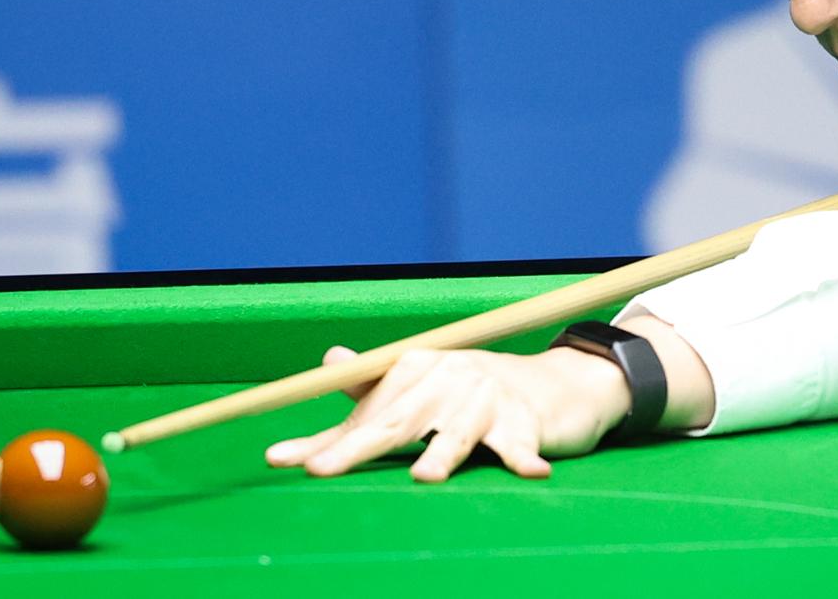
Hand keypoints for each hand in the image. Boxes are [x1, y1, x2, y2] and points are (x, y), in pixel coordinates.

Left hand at [265, 344, 632, 482]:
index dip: (325, 438)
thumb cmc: (477, 393)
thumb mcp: (423, 389)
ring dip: (443, 453)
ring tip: (425, 477)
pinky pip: (524, 444)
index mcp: (418, 370)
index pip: (365, 410)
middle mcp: (448, 380)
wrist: (556, 385)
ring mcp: (489, 399)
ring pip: (460, 432)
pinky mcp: (528, 420)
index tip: (281, 460)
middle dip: (357, 446)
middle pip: (399, 420)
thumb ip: (372, 390)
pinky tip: (531, 474)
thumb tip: (327, 360)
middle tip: (320, 471)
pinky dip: (526, 458)